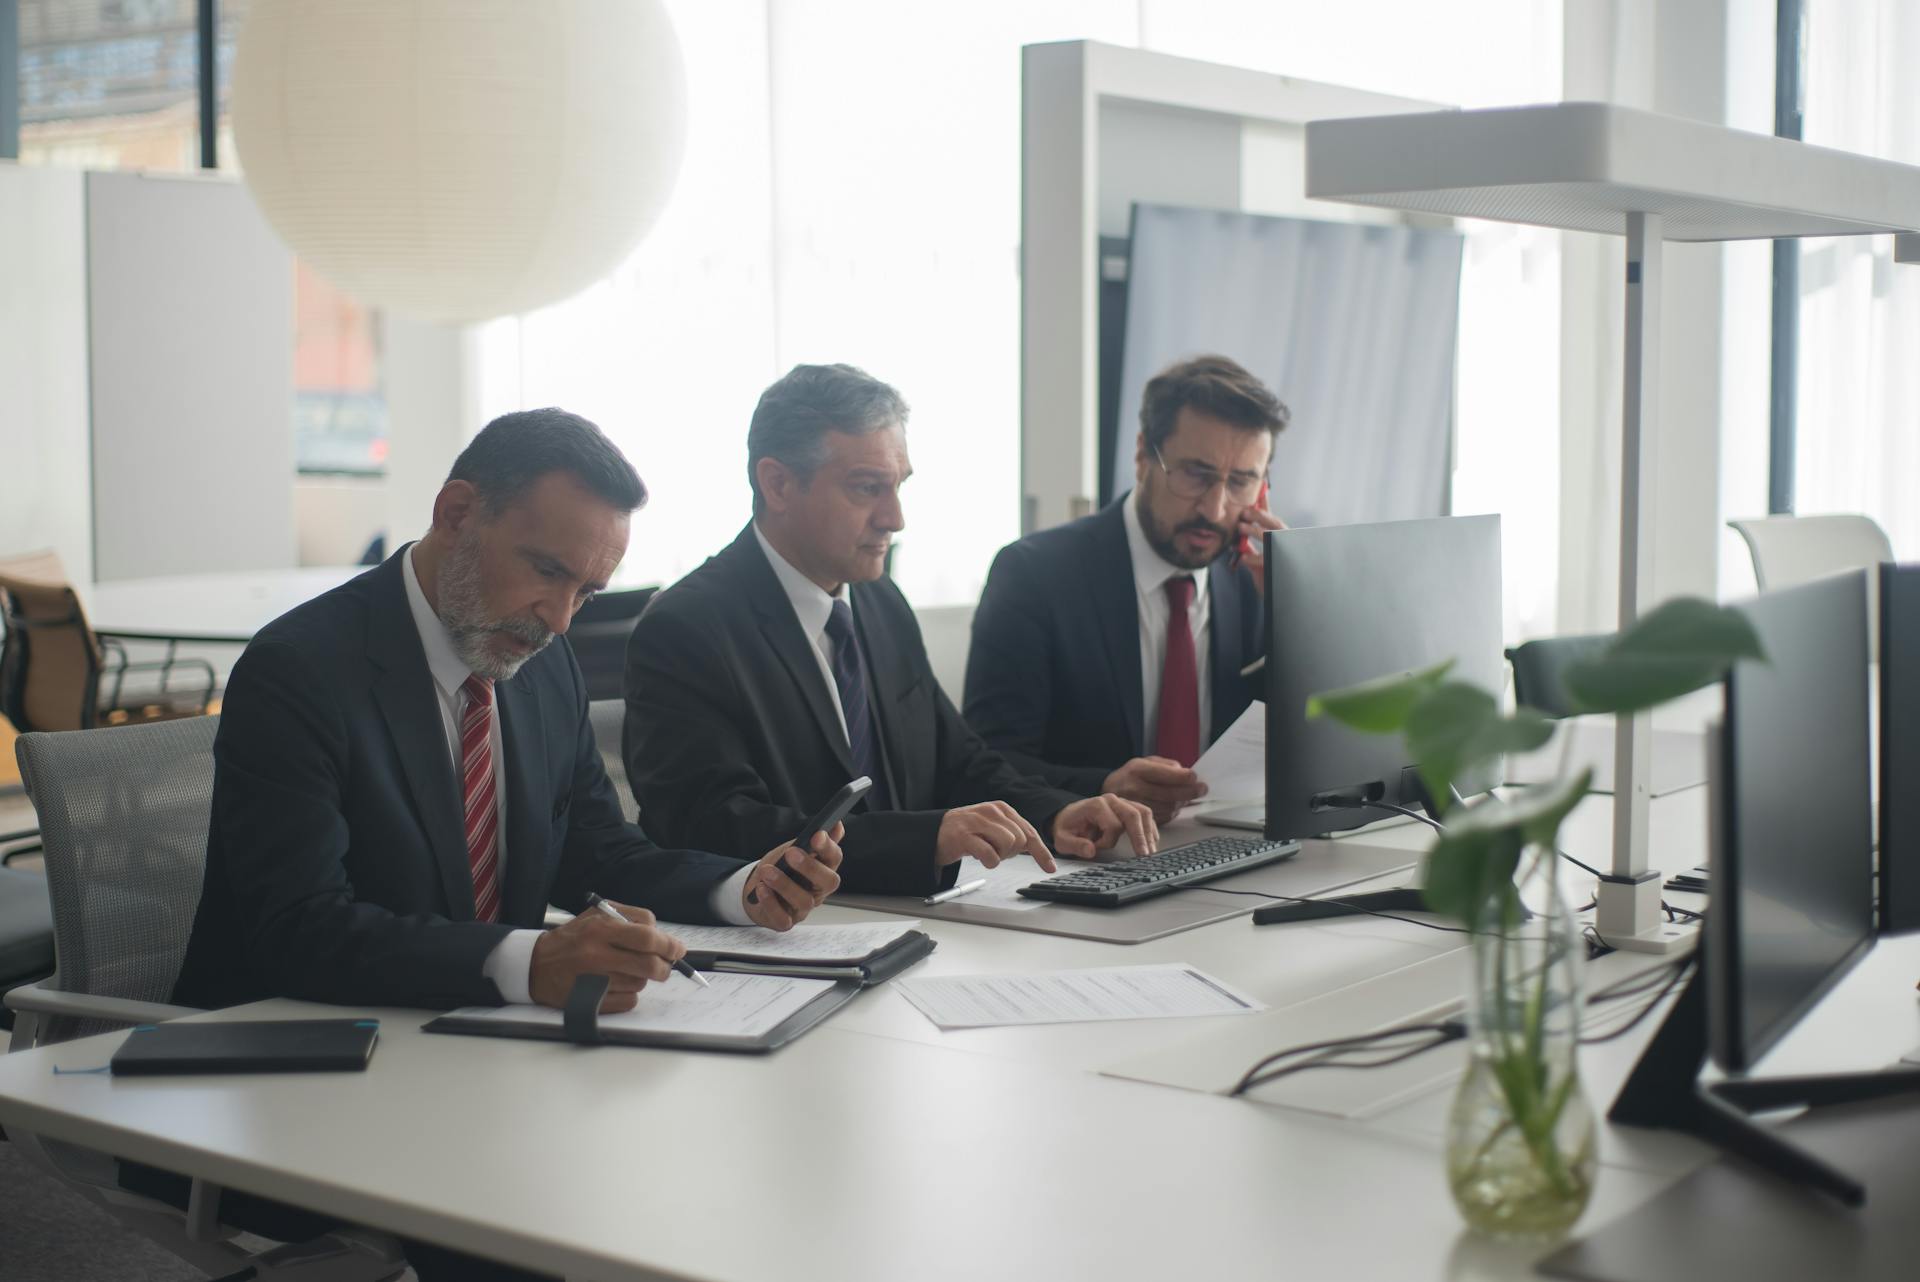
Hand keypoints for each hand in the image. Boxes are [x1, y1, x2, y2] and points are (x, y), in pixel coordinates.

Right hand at [530, 902, 685, 1012]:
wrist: (535, 965)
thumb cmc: (573, 938)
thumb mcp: (597, 915)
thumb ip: (631, 917)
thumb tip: (661, 934)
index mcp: (600, 928)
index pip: (647, 937)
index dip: (669, 945)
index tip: (678, 949)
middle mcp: (596, 954)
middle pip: (649, 965)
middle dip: (664, 966)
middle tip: (665, 965)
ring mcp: (593, 981)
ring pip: (640, 983)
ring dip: (642, 978)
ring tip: (627, 971)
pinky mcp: (591, 1002)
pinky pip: (628, 1001)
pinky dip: (629, 994)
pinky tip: (617, 985)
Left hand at [742, 823, 844, 930]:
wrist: (759, 889)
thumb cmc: (782, 868)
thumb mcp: (796, 849)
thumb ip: (815, 839)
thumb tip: (837, 825)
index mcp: (824, 869)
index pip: (834, 858)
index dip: (828, 847)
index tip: (817, 834)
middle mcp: (818, 890)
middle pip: (828, 882)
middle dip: (811, 867)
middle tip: (791, 853)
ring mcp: (803, 908)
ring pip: (804, 901)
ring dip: (784, 884)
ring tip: (766, 871)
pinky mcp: (786, 922)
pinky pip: (783, 918)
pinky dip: (771, 903)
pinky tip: (761, 889)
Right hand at [935, 801, 1055, 872]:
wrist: (935, 833)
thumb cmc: (968, 833)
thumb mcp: (994, 828)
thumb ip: (1014, 834)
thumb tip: (1038, 850)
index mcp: (1003, 809)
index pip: (1029, 832)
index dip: (1042, 852)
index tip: (1050, 867)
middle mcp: (992, 812)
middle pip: (1020, 840)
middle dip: (1011, 853)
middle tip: (994, 851)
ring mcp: (978, 822)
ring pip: (1008, 845)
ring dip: (998, 856)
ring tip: (985, 852)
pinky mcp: (965, 836)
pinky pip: (990, 854)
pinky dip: (988, 861)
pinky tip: (979, 856)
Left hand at [1051, 793, 1159, 858]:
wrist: (1067, 817)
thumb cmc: (1067, 827)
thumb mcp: (1062, 839)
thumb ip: (1075, 845)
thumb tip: (1090, 851)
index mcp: (1096, 805)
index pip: (1112, 825)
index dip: (1107, 842)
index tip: (1097, 849)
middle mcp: (1111, 800)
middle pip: (1133, 814)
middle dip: (1141, 836)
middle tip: (1145, 855)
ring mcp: (1121, 802)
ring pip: (1143, 812)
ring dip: (1149, 832)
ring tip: (1151, 851)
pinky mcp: (1127, 807)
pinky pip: (1144, 814)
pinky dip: (1150, 828)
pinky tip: (1152, 842)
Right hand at [1102, 755, 1207, 823]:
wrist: (1111, 789)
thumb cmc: (1132, 774)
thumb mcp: (1146, 762)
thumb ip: (1167, 766)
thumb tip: (1186, 774)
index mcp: (1137, 770)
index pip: (1162, 774)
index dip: (1181, 777)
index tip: (1195, 777)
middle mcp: (1134, 788)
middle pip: (1167, 794)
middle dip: (1189, 792)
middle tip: (1202, 789)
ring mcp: (1134, 805)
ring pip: (1167, 807)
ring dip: (1182, 802)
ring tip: (1189, 796)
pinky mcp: (1138, 818)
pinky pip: (1163, 817)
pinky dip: (1174, 810)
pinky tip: (1176, 804)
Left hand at [1236, 504, 1287, 593]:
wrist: (1283, 600)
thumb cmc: (1270, 579)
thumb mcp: (1258, 561)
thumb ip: (1249, 547)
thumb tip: (1236, 535)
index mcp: (1280, 541)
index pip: (1272, 520)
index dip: (1266, 505)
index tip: (1260, 489)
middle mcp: (1286, 545)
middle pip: (1276, 525)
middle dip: (1261, 516)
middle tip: (1245, 511)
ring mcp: (1284, 556)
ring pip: (1272, 538)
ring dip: (1256, 531)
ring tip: (1241, 527)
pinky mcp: (1277, 569)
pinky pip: (1265, 561)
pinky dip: (1253, 557)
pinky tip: (1243, 556)